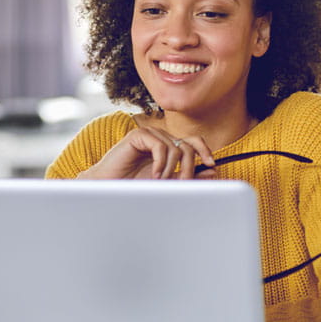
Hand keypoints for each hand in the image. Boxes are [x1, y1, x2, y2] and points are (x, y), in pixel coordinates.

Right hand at [78, 126, 216, 179]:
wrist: (108, 186)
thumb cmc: (134, 186)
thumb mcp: (166, 183)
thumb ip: (187, 176)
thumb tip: (212, 170)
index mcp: (168, 147)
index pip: (193, 141)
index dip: (204, 150)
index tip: (211, 164)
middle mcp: (161, 138)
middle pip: (187, 145)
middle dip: (189, 167)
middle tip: (182, 183)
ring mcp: (150, 135)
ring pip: (176, 148)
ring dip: (172, 169)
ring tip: (161, 182)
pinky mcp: (138, 135)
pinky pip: (160, 146)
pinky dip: (161, 163)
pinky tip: (154, 175)